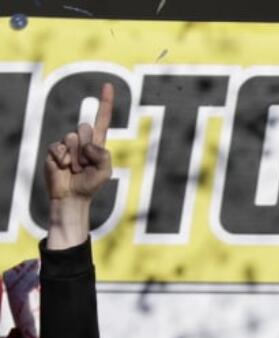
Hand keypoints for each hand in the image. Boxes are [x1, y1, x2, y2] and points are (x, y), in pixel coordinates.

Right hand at [45, 82, 113, 203]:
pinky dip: (64, 159)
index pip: (102, 119)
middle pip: (84, 128)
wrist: (72, 196)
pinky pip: (60, 147)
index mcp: (97, 142)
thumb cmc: (90, 184)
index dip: (105, 102)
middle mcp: (82, 139)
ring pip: (72, 137)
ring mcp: (67, 143)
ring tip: (75, 169)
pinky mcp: (55, 149)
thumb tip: (89, 144)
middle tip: (85, 165)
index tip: (108, 85)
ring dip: (76, 157)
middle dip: (87, 148)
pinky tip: (64, 168)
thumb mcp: (105, 172)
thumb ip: (103, 156)